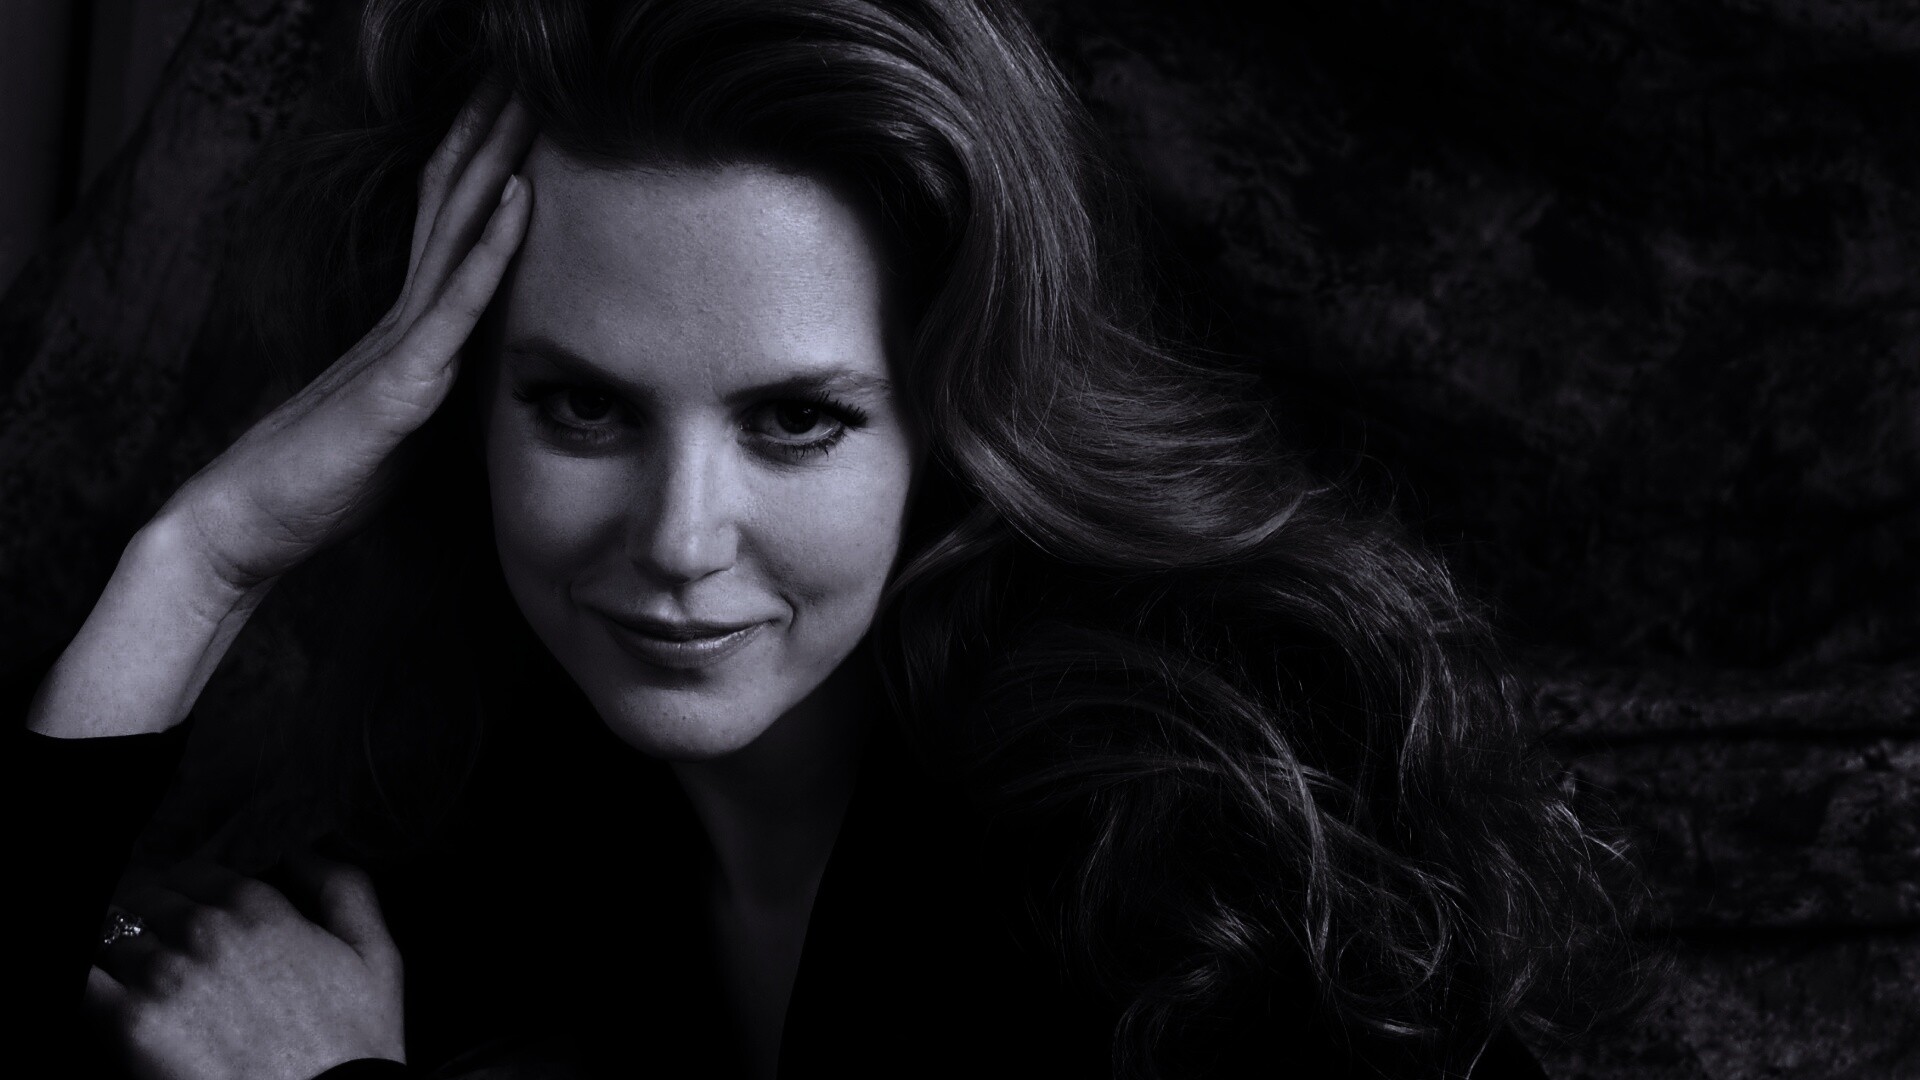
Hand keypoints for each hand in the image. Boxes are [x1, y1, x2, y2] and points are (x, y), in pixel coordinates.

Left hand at [87, 854, 403, 1079]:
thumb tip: (304, 853)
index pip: (197, 873)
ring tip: (128, 971)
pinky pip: (85, 979)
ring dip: (117, 948)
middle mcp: (205, 931)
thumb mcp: (377, 955)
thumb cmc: (353, 1045)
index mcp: (260, 909)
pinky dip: (91, 976)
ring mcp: (163, 975)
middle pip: (147, 898)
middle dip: (149, 914)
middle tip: (154, 939)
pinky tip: (105, 990)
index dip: (189, 890)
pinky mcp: (130, 1024)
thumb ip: (345, 888)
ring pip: (110, 933)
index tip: (188, 910)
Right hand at [156, 82, 536, 593]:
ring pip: (458, 230)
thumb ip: (440, 389)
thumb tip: (480, 381)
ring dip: (497, 159)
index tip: (522, 106)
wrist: (251, 524)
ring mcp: (399, 340)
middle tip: (532, 64)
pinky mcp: (401, 379)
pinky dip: (491, 245)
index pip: (449, 222)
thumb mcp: (405, 425)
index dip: (483, 160)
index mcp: (403, 324)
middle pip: (454, 202)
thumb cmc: (326, 481)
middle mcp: (401, 314)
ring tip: (532, 93)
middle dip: (493, 132)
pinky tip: (519, 194)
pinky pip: (453, 301)